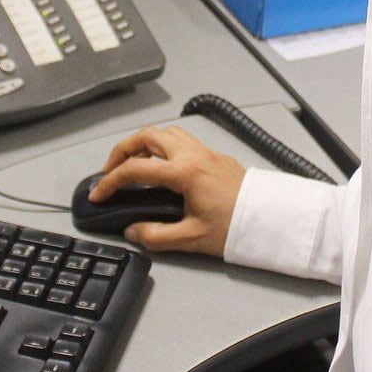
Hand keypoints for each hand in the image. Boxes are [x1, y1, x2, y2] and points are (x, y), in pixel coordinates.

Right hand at [93, 125, 245, 256]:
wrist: (272, 219)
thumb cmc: (239, 226)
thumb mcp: (192, 239)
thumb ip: (156, 236)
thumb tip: (134, 231)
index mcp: (184, 172)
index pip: (135, 169)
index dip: (110, 181)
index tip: (99, 194)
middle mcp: (193, 155)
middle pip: (146, 136)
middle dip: (122, 151)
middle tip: (111, 171)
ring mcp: (206, 152)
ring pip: (165, 133)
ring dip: (143, 144)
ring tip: (134, 164)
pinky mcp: (215, 157)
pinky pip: (182, 140)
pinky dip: (163, 146)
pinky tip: (163, 166)